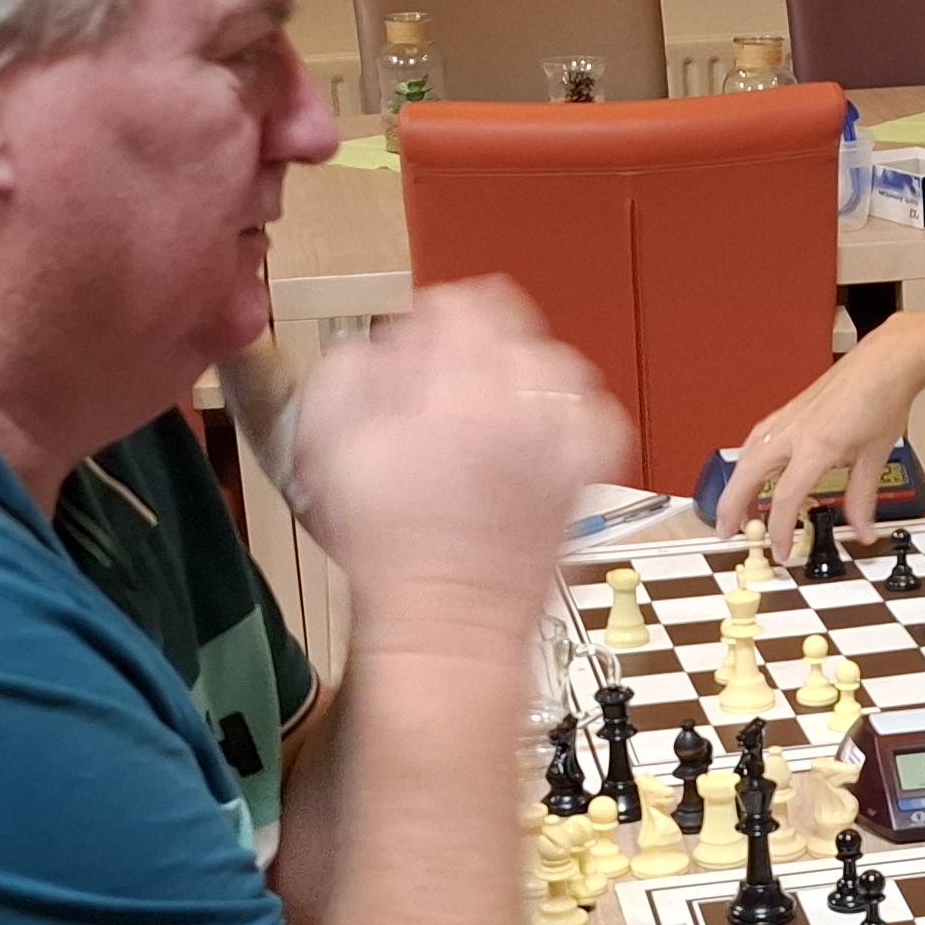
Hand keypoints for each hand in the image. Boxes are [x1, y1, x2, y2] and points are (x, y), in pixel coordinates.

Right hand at [287, 278, 626, 650]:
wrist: (445, 622)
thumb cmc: (386, 547)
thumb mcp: (329, 443)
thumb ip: (348, 370)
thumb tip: (376, 344)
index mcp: (454, 380)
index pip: (461, 302)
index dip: (428, 324)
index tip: (414, 352)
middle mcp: (520, 398)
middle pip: (512, 326)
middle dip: (473, 349)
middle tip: (442, 387)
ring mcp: (562, 436)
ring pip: (556, 365)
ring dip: (522, 378)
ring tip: (490, 412)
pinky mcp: (587, 474)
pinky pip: (595, 417)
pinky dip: (570, 418)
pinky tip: (537, 440)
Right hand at [722, 302, 924, 560]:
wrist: (886, 361)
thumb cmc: (881, 399)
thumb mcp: (875, 457)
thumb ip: (862, 499)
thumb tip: (862, 530)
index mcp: (815, 445)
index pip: (784, 498)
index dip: (779, 531)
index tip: (782, 552)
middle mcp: (793, 430)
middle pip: (748, 474)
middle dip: (731, 507)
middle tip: (726, 532)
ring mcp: (788, 417)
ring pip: (747, 454)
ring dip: (735, 484)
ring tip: (735, 509)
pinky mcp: (790, 410)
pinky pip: (758, 439)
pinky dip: (748, 461)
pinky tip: (751, 471)